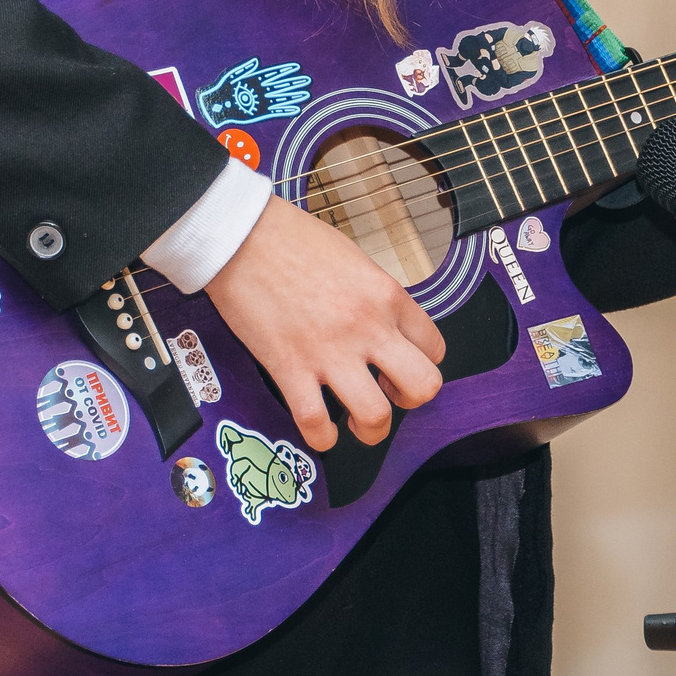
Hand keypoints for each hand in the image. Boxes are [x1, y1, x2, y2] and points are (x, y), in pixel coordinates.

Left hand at [199, 57, 312, 127]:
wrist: (216, 105)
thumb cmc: (223, 87)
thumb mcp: (232, 74)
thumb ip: (245, 68)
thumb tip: (257, 61)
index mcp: (256, 78)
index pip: (274, 73)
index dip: (285, 70)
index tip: (297, 67)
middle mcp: (262, 90)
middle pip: (281, 85)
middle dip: (294, 83)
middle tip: (308, 80)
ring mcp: (262, 101)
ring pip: (281, 98)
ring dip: (294, 96)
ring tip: (306, 94)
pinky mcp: (260, 113)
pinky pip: (276, 111)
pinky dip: (286, 110)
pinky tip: (296, 109)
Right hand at [204, 198, 444, 450]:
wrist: (240, 236)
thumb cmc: (292, 239)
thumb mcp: (354, 259)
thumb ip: (375, 297)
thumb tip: (382, 326)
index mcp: (386, 296)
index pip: (434, 348)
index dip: (422, 363)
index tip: (400, 365)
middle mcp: (367, 327)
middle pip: (423, 386)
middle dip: (410, 401)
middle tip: (388, 395)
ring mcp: (329, 351)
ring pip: (376, 416)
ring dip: (371, 430)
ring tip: (356, 421)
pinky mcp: (289, 368)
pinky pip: (316, 424)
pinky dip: (322, 439)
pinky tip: (320, 431)